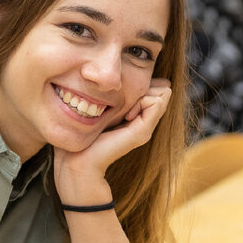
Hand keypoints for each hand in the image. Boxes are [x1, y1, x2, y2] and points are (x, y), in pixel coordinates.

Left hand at [54, 81, 171, 198]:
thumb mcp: (106, 109)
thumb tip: (135, 82)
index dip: (144, 86)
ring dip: (143, 94)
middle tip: (125, 105)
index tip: (124, 98)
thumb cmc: (85, 134)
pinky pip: (155, 102)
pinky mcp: (143, 132)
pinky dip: (142, 101)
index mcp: (138, 118)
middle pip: (164, 90)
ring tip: (125, 111)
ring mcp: (146, 129)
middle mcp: (146, 124)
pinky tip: (127, 115)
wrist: (78, 161)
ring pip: (163, 94)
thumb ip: (119, 98)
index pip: (159, 90)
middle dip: (146, 88)